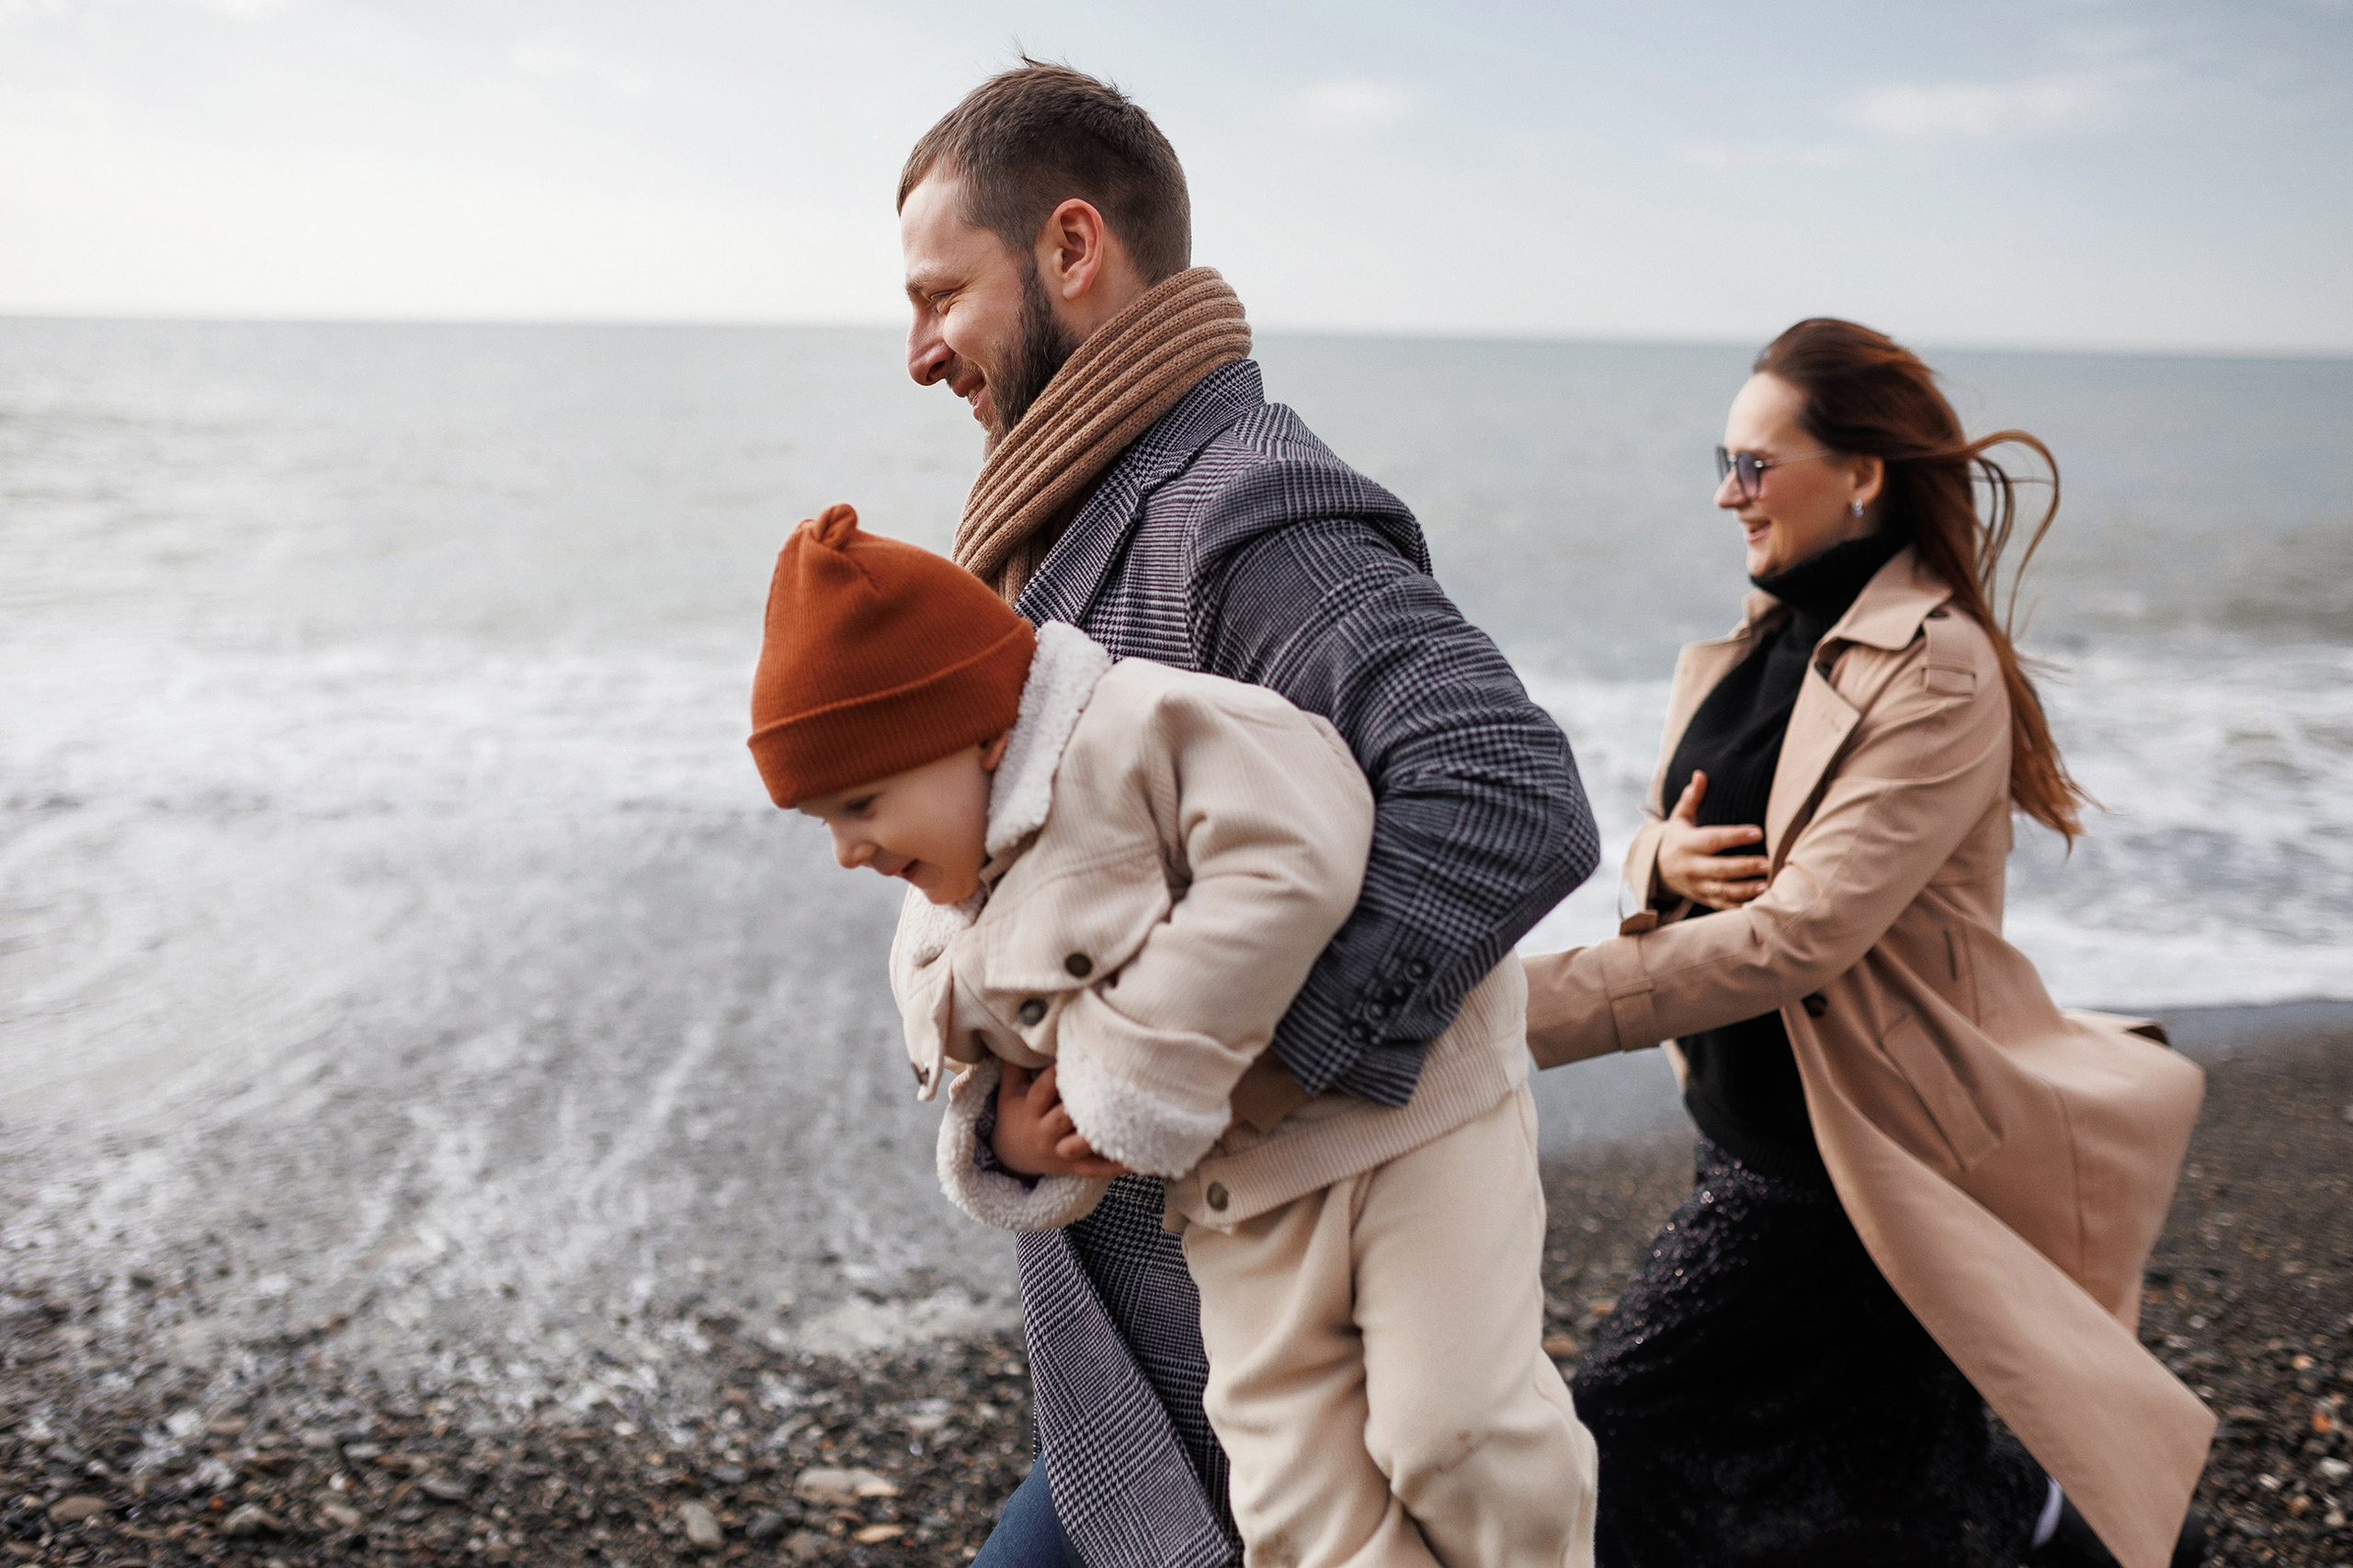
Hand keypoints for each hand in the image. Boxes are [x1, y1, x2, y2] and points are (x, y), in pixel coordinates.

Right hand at [991, 1062, 1129, 1179]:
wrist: (1012, 1157)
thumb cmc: (1015, 1116)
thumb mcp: (1009, 1092)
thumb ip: (1015, 1066)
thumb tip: (1025, 1033)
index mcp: (1030, 1111)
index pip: (1041, 1091)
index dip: (1054, 1076)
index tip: (1071, 1059)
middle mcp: (1044, 1133)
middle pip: (1061, 1119)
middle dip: (1078, 1107)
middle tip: (1101, 1089)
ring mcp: (1060, 1152)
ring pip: (1078, 1147)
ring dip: (1096, 1137)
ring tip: (1120, 1124)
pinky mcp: (1074, 1167)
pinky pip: (1096, 1169)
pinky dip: (1115, 1165)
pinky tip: (1138, 1160)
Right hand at [1655, 771, 1769, 910]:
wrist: (1657, 870)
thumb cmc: (1677, 838)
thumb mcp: (1680, 818)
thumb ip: (1691, 798)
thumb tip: (1700, 774)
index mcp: (1687, 843)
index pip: (1713, 840)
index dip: (1735, 836)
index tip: (1758, 832)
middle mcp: (1690, 866)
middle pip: (1719, 868)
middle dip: (1744, 867)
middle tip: (1767, 863)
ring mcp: (1696, 885)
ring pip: (1722, 890)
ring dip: (1745, 889)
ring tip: (1766, 884)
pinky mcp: (1702, 898)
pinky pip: (1721, 905)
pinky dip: (1738, 906)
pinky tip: (1758, 902)